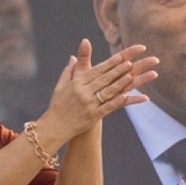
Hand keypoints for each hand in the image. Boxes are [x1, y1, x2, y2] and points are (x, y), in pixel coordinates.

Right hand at [36, 39, 157, 145]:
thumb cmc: (58, 105)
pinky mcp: (93, 116)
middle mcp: (83, 93)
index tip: (120, 57)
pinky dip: (117, 101)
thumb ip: (68, 71)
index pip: (96, 71)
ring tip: (130, 76)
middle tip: (130, 63)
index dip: (109, 64)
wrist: (55, 127)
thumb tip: (73, 57)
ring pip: (108, 91)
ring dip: (120, 83)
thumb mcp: (60, 86)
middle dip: (118, 71)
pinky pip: (107, 107)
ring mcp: (89, 104)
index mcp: (76, 84)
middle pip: (104, 79)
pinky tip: (126, 96)